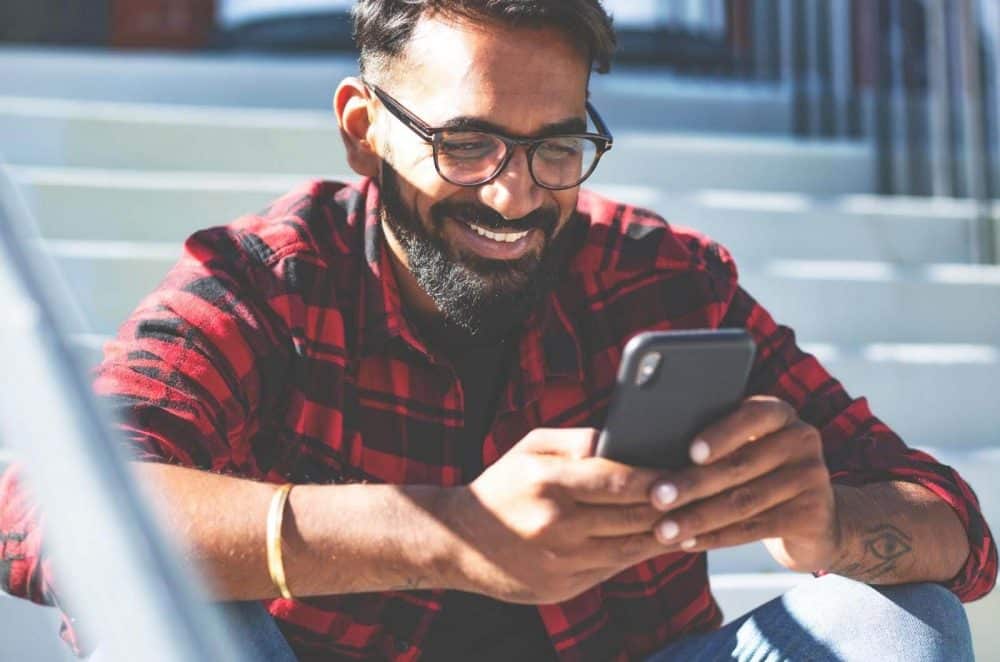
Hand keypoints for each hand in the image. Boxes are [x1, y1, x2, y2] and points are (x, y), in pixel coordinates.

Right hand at [442, 428, 672, 603]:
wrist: (459, 541)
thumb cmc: (504, 484)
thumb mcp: (531, 448)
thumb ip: (578, 440)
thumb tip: (626, 437)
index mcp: (547, 482)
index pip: (617, 480)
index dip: (656, 479)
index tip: (684, 473)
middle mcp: (555, 524)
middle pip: (631, 516)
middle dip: (671, 507)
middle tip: (703, 495)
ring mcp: (560, 561)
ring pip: (629, 547)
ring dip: (665, 534)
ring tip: (692, 518)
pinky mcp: (562, 587)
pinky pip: (614, 568)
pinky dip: (640, 553)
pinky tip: (660, 540)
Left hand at [648, 396, 838, 572]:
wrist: (815, 517)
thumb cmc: (757, 473)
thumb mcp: (744, 448)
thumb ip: (713, 442)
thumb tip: (649, 446)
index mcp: (778, 413)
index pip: (751, 416)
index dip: (720, 434)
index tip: (690, 453)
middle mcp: (801, 440)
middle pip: (739, 465)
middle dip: (692, 484)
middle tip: (656, 497)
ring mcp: (812, 478)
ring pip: (744, 501)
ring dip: (697, 518)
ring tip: (664, 529)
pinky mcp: (812, 515)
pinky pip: (755, 528)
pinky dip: (716, 537)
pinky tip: (689, 543)